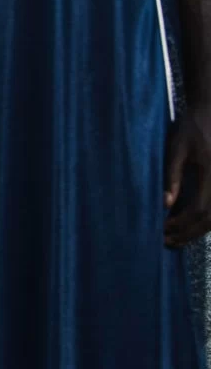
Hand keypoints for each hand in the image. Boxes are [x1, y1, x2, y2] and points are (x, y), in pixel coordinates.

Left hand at [165, 105, 210, 246]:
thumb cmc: (190, 127)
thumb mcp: (176, 147)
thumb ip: (172, 175)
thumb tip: (165, 204)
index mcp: (210, 173)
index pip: (199, 210)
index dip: (181, 224)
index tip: (162, 230)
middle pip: (210, 219)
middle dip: (189, 233)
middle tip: (167, 241)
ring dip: (198, 230)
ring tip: (175, 237)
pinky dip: (205, 220)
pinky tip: (188, 223)